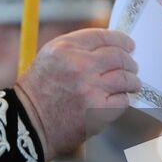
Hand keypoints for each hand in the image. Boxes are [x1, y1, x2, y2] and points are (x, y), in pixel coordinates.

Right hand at [14, 29, 137, 156]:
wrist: (28, 124)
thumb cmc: (39, 91)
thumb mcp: (50, 57)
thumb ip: (78, 48)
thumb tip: (111, 46)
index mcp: (65, 48)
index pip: (103, 36)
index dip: (120, 39)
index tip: (128, 44)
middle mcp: (79, 65)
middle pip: (118, 56)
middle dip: (129, 60)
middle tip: (132, 65)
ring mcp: (90, 89)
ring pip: (126, 78)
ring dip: (132, 80)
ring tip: (132, 83)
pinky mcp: (98, 110)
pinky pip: (122, 100)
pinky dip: (123, 99)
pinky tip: (118, 99)